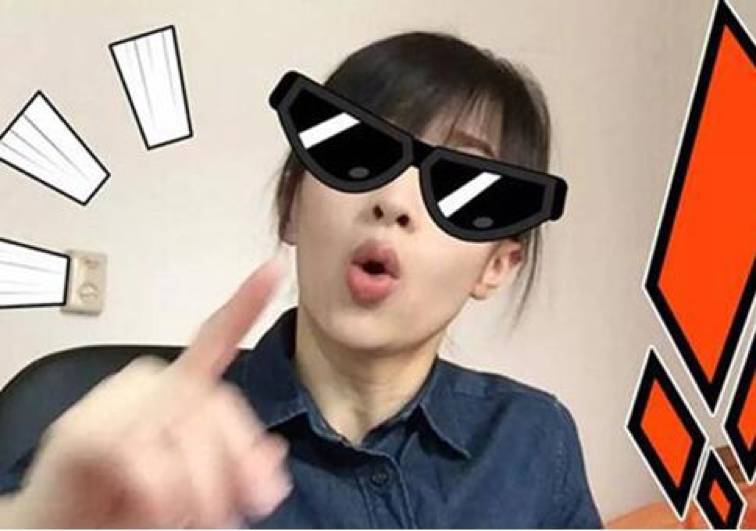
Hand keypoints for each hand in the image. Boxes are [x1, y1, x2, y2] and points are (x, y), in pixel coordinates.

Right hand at [12, 253, 289, 527]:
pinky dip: (158, 497)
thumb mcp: (198, 485)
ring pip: (184, 434)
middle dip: (236, 468)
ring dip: (198, 494)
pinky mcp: (83, 433)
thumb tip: (271, 455)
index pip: (217, 338)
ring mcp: (115, 402)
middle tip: (239, 513)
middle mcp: (150, 382)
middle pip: (218, 406)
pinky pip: (143, 459)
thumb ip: (237, 465)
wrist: (63, 527)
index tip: (274, 269)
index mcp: (181, 388)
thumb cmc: (131, 498)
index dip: (247, 303)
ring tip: (192, 520)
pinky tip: (154, 511)